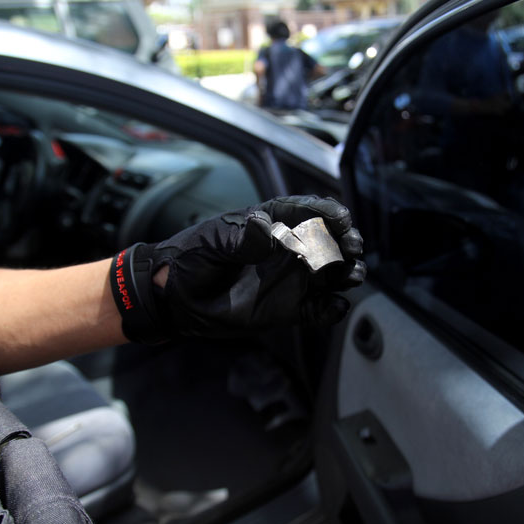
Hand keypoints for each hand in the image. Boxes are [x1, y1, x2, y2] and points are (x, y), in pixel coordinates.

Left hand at [110, 196, 365, 343]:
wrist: (173, 299)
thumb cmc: (188, 260)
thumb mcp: (210, 242)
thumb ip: (239, 238)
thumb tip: (268, 230)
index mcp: (269, 225)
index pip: (305, 212)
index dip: (327, 212)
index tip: (341, 218)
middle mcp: (286, 251)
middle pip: (327, 242)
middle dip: (344, 242)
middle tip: (350, 247)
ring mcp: (289, 280)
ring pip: (330, 275)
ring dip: (346, 273)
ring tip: (351, 275)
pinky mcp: (287, 309)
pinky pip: (317, 311)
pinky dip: (330, 310)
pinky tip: (335, 306)